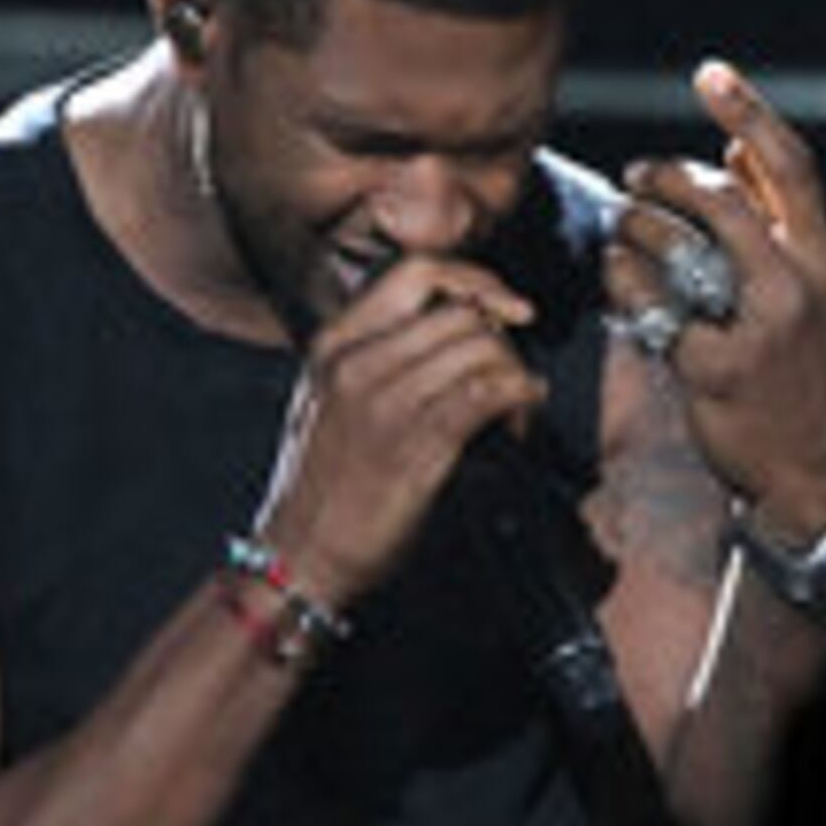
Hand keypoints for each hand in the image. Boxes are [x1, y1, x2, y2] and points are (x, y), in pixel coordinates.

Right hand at [255, 250, 548, 605]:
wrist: (301, 553)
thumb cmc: (322, 485)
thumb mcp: (328, 398)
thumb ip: (373, 354)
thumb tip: (448, 327)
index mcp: (334, 343)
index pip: (416, 272)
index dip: (475, 279)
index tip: (507, 304)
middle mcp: (356, 363)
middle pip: (460, 313)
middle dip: (504, 340)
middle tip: (512, 374)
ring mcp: (385, 402)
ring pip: (481, 349)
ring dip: (516, 374)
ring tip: (519, 406)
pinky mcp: (416, 445)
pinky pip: (488, 394)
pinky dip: (521, 399)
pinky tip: (524, 414)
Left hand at [609, 62, 825, 542]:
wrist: (812, 471)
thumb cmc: (805, 370)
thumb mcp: (814, 291)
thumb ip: (779, 219)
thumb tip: (737, 147)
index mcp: (824, 259)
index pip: (792, 166)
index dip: (750, 110)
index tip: (709, 73)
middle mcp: (797, 286)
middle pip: (720, 199)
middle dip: (666, 177)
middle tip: (637, 176)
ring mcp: (757, 329)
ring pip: (679, 246)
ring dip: (636, 227)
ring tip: (622, 230)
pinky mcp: (715, 369)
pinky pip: (651, 306)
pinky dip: (625, 285)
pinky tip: (618, 280)